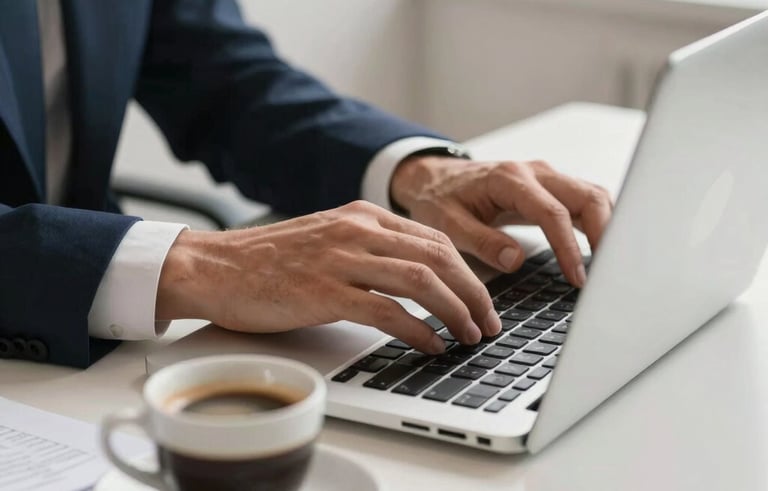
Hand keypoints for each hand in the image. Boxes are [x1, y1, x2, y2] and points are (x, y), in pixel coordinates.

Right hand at [156, 201, 500, 352]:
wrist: (215, 266)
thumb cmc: (269, 260)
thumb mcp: (329, 239)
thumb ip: (370, 249)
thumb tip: (417, 278)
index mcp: (363, 216)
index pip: (435, 240)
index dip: (468, 272)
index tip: (482, 299)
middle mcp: (358, 231)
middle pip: (438, 257)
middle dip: (473, 293)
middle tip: (487, 323)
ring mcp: (340, 259)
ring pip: (420, 280)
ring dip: (454, 311)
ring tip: (467, 336)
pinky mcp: (323, 291)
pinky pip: (386, 310)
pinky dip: (416, 329)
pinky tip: (429, 344)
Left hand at [391, 155, 612, 286]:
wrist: (436, 179)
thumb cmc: (440, 199)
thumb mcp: (447, 223)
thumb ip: (480, 241)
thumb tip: (514, 260)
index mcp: (508, 179)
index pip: (552, 212)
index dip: (568, 247)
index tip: (577, 278)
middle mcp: (534, 172)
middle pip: (587, 196)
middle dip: (605, 234)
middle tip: (609, 273)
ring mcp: (546, 177)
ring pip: (592, 196)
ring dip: (608, 227)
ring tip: (611, 265)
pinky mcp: (551, 187)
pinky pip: (585, 201)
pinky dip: (599, 222)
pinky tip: (602, 250)